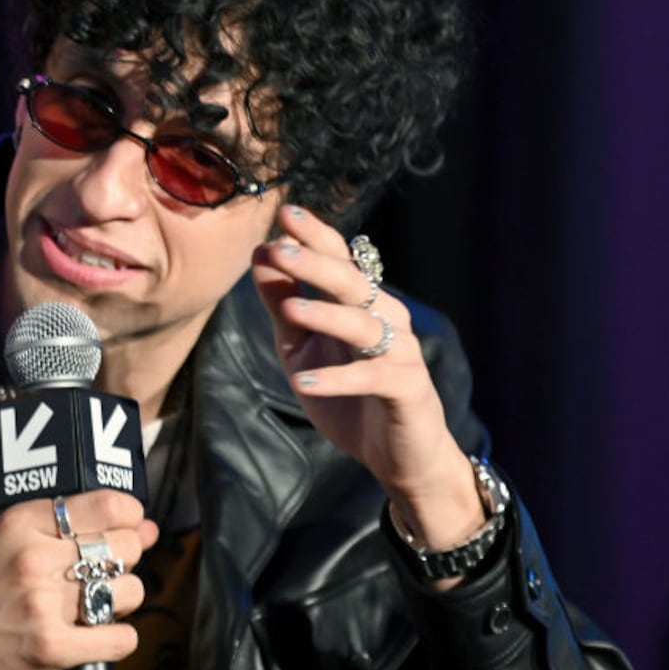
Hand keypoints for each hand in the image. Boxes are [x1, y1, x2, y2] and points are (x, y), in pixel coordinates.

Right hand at [0, 490, 158, 669]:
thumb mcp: (11, 543)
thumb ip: (76, 529)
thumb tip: (147, 527)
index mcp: (22, 522)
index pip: (107, 504)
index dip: (130, 518)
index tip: (127, 529)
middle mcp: (34, 557)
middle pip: (124, 547)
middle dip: (125, 562)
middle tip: (101, 575)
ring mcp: (43, 602)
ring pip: (128, 591)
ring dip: (120, 602)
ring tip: (91, 607)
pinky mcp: (51, 646)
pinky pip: (121, 638)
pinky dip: (116, 639)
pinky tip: (93, 636)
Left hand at [252, 205, 481, 557]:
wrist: (400, 457)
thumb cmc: (349, 397)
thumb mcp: (302, 349)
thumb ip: (283, 305)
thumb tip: (260, 256)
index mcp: (360, 304)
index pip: (339, 260)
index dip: (315, 237)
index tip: (284, 213)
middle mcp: (386, 318)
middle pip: (352, 284)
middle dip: (316, 265)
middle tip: (280, 248)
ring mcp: (401, 353)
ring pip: (365, 326)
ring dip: (326, 317)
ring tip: (291, 311)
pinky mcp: (408, 389)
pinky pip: (372, 379)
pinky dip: (337, 380)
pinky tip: (304, 382)